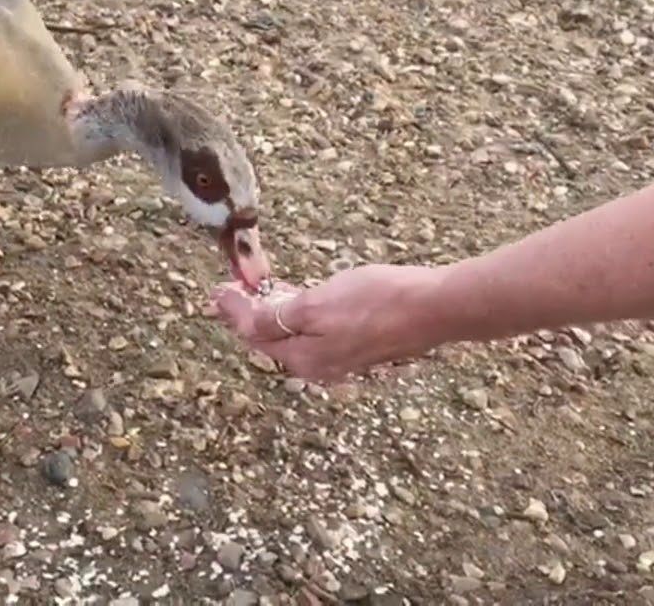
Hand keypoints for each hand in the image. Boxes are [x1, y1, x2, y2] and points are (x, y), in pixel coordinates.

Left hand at [210, 264, 449, 381]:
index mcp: (303, 359)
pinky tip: (298, 296)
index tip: (218, 289)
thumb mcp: (316, 305)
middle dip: (249, 313)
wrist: (436, 307)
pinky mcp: (360, 343)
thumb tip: (241, 321)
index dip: (234, 310)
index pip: (255, 335)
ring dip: (273, 311)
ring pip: (295, 333)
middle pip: (273, 337)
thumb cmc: (377, 302)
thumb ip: (276, 316)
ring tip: (256, 289)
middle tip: (230, 288)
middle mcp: (319, 365)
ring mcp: (341, 356)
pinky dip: (299, 312)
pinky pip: (317, 329)